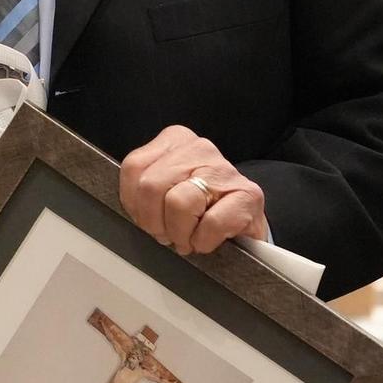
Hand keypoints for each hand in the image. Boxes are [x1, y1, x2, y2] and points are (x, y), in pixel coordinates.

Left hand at [119, 125, 269, 254]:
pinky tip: (208, 239)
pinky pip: (211, 223)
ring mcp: (225, 170)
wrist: (244, 220)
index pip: (133, 168)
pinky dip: (204, 241)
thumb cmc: (199, 207)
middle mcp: (199, 148)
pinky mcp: (248, 195)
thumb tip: (135, 209)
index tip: (149, 218)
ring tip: (188, 238)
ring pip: (178, 204)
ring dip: (180, 234)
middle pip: (151, 187)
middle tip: (168, 234)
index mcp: (174, 140)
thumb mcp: (164, 189)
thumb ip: (143, 190)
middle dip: (155, 222)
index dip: (135, 204)